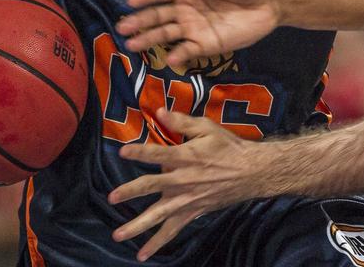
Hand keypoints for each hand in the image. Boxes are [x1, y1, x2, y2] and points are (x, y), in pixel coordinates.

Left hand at [108, 108, 272, 261]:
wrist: (251, 171)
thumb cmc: (229, 147)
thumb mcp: (207, 128)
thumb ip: (182, 121)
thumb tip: (159, 112)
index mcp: (185, 157)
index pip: (157, 153)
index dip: (139, 152)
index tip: (122, 152)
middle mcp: (182, 180)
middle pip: (152, 186)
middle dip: (130, 191)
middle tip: (112, 197)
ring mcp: (186, 199)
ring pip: (158, 215)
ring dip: (137, 225)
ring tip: (117, 235)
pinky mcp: (192, 212)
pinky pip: (172, 230)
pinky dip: (158, 242)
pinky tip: (142, 254)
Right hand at [118, 0, 279, 65]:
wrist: (270, 3)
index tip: (131, 0)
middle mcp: (185, 9)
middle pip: (158, 15)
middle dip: (139, 20)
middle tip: (122, 27)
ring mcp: (194, 28)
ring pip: (166, 34)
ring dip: (149, 39)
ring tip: (131, 45)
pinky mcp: (206, 44)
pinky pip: (188, 50)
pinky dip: (178, 55)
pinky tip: (169, 59)